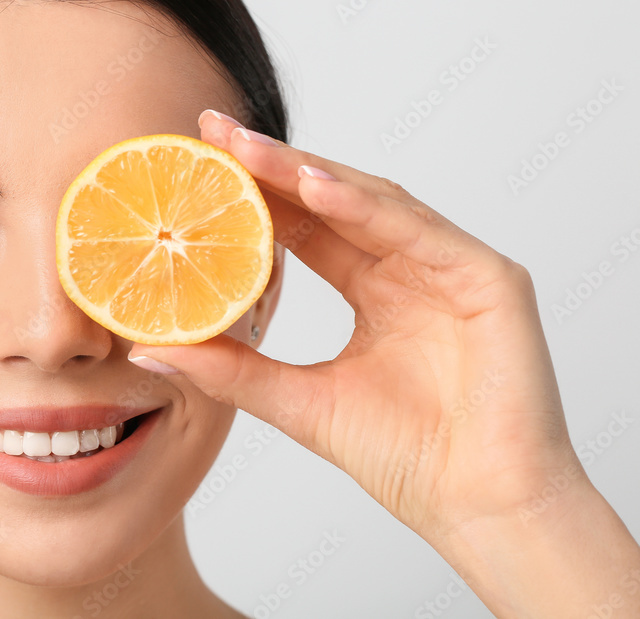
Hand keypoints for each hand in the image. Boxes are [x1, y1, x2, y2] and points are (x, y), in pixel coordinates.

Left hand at [131, 109, 581, 542]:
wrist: (479, 509)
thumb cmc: (405, 459)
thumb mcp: (297, 401)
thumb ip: (230, 370)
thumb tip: (150, 347)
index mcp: (373, 291)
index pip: (304, 228)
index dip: (251, 195)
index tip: (194, 165)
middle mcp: (410, 268)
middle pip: (334, 201)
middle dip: (270, 164)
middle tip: (210, 130)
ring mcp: (451, 268)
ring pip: (372, 202)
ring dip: (307, 172)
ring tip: (246, 149)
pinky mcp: (489, 278)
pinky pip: (419, 230)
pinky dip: (365, 205)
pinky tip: (314, 183)